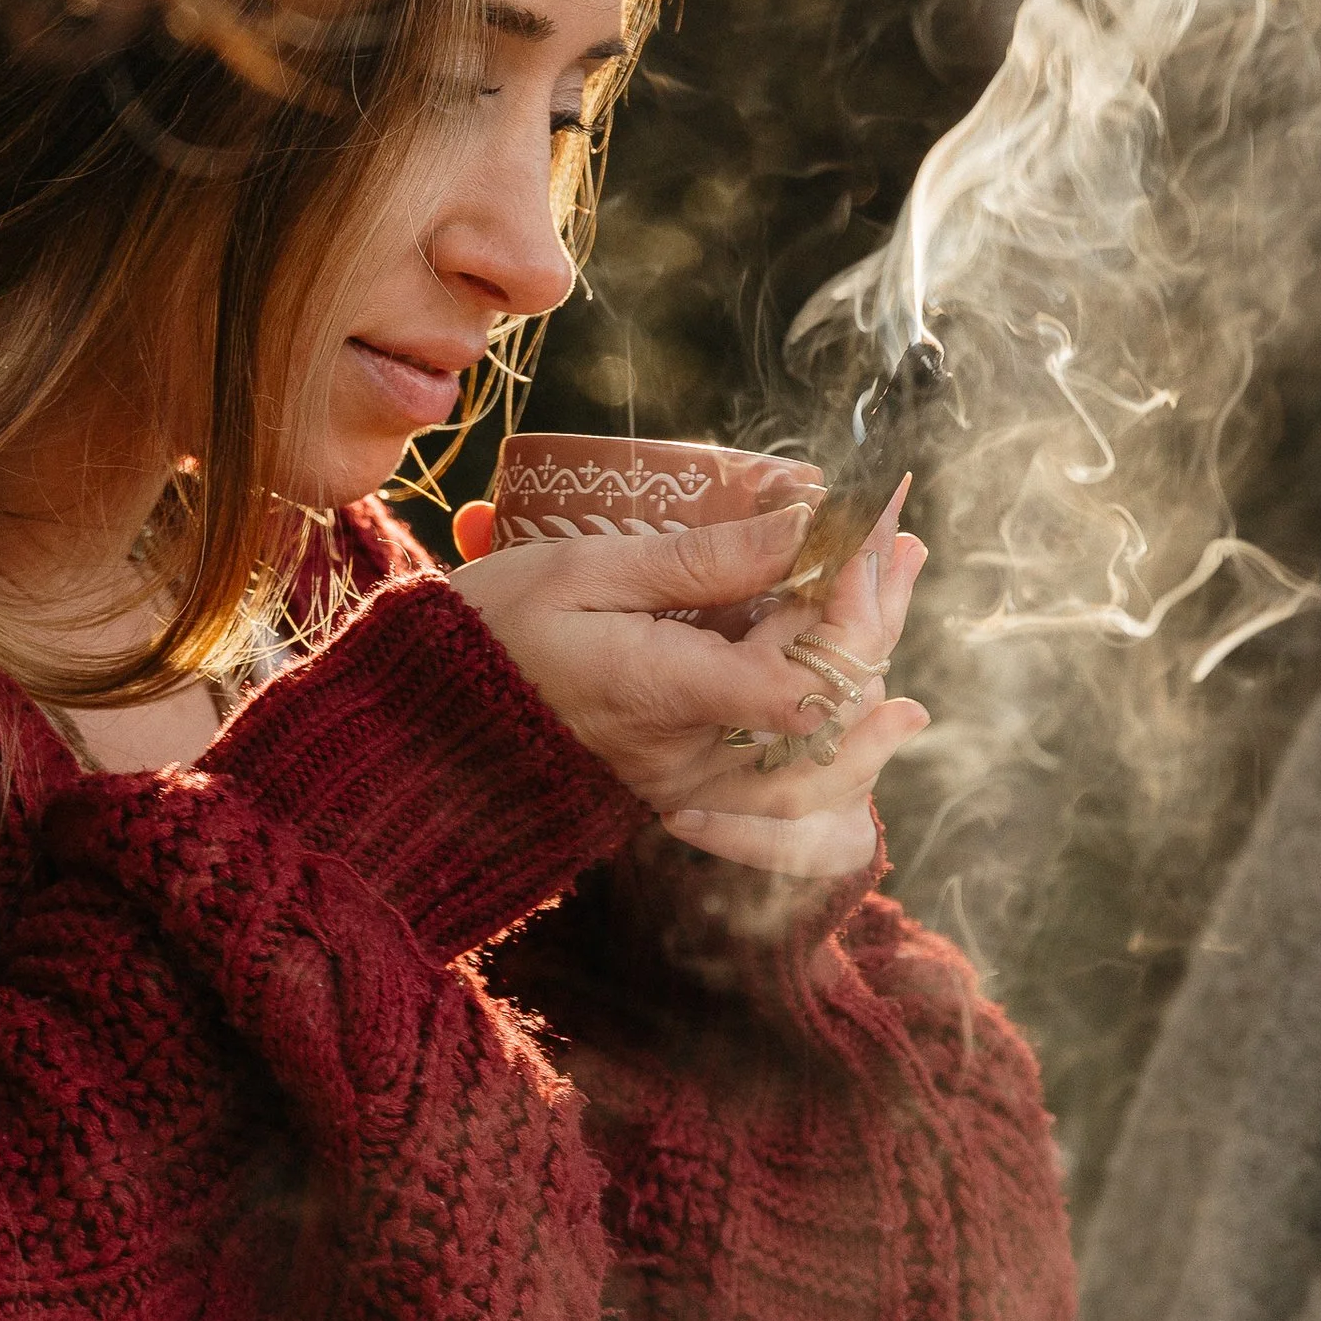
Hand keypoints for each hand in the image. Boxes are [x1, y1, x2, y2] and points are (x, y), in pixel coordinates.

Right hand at [449, 493, 927, 882]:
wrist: (421, 733)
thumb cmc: (486, 638)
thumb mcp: (583, 572)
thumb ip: (701, 559)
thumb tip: (805, 523)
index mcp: (664, 696)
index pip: (807, 677)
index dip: (854, 609)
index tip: (869, 531)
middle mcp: (688, 758)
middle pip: (827, 711)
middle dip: (876, 620)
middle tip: (900, 545)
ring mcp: (685, 787)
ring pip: (818, 765)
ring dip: (871, 684)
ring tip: (893, 605)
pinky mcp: (676, 793)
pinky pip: (778, 796)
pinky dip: (831, 752)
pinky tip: (867, 712)